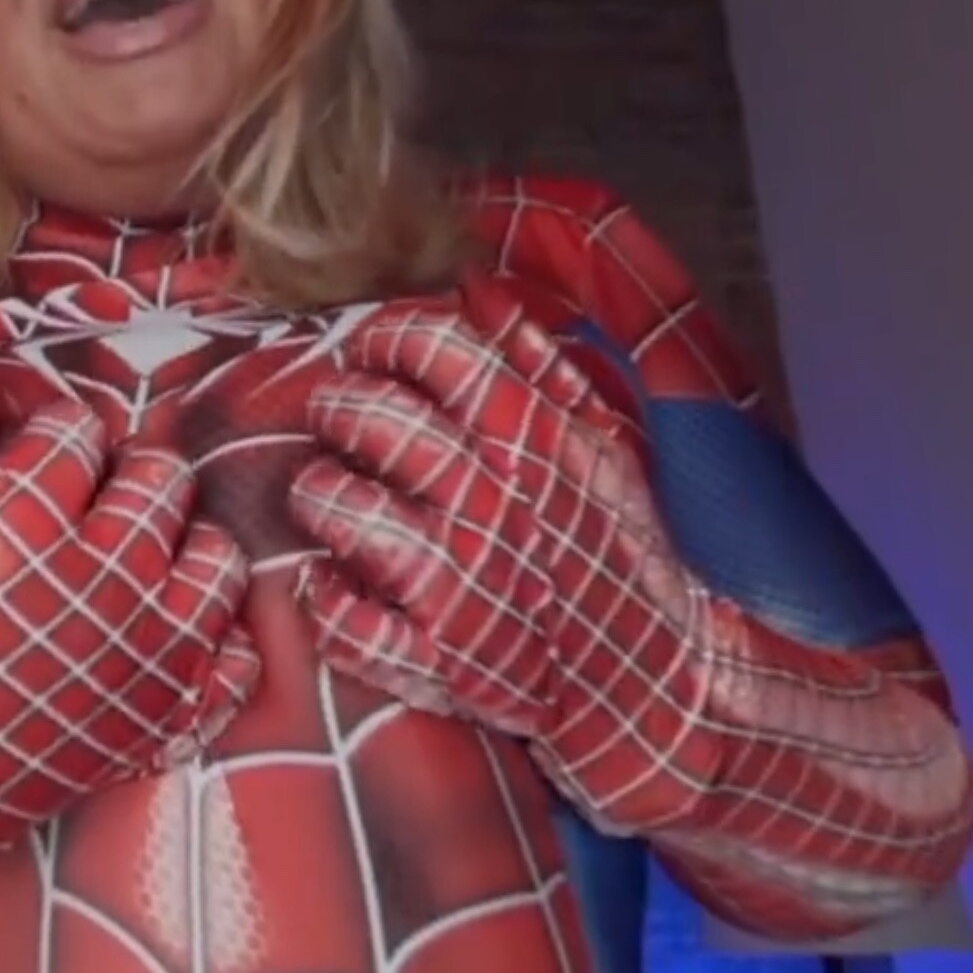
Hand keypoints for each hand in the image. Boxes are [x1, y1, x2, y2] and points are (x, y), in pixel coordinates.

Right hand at [0, 371, 258, 815]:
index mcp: (25, 520)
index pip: (79, 427)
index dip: (55, 433)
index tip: (39, 457)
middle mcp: (105, 577)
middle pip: (160, 473)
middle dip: (125, 472)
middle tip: (91, 501)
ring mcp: (149, 651)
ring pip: (218, 554)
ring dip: (182, 546)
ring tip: (138, 562)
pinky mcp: (170, 717)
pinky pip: (238, 654)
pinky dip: (215, 640)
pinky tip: (168, 633)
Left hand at [288, 291, 694, 803]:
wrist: (653, 678)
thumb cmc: (618, 553)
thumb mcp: (605, 446)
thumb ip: (542, 366)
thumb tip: (483, 293)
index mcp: (531, 438)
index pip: (433, 348)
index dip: (385, 338)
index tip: (373, 351)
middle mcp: (486, 500)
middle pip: (372, 415)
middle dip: (338, 403)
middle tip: (338, 415)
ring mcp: (454, 582)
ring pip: (339, 505)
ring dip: (319, 490)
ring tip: (328, 492)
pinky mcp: (433, 658)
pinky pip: (340, 619)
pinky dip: (322, 597)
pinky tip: (331, 581)